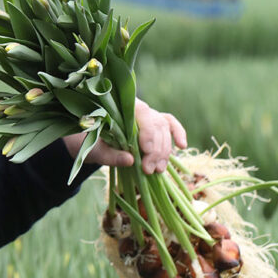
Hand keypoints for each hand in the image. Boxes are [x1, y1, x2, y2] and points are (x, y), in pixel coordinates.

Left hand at [62, 99, 186, 173]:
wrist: (94, 142)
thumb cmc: (93, 144)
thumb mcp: (96, 151)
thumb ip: (111, 155)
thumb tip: (130, 160)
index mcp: (120, 108)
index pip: (141, 113)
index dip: (147, 132)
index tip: (146, 151)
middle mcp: (138, 109)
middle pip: (155, 125)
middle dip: (155, 149)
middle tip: (149, 170)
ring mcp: (149, 115)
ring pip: (164, 130)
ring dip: (164, 151)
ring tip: (157, 170)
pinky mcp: (156, 125)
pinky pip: (171, 126)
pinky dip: (179, 134)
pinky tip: (183, 147)